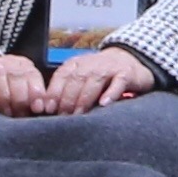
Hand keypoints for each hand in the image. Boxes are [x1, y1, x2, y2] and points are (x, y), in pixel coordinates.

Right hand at [0, 48, 46, 116]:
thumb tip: (40, 110)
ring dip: (3, 96)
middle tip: (18, 116)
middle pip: (17, 77)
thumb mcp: (15, 87)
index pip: (33, 76)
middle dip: (20, 99)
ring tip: (5, 113)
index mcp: (21, 65)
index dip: (36, 94)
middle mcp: (5, 62)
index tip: (36, 110)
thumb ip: (28, 95)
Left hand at [43, 41, 158, 111]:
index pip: (62, 76)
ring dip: (85, 98)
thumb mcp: (81, 78)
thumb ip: (66, 90)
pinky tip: (104, 104)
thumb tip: (47, 109)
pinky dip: (111, 93)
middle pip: (76, 79)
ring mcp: (110, 67)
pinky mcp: (127, 73)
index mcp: (76, 63)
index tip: (48, 109)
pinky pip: (118, 82)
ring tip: (79, 114)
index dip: (54, 93)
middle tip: (64, 117)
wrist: (130, 60)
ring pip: (94, 80)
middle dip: (68, 99)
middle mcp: (92, 63)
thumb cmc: (100, 76)